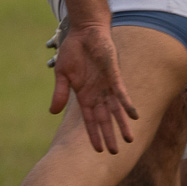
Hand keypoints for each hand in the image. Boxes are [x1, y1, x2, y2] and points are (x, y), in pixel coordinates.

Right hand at [50, 23, 139, 153]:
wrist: (85, 32)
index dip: (94, 135)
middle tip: (115, 153)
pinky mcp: (114, 75)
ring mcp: (107, 85)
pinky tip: (134, 115)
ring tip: (129, 140)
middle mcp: (98, 93)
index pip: (90, 120)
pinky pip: (122, 92)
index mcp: (84, 96)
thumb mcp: (62, 74)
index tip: (98, 150)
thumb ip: (60, 93)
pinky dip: (127, 104)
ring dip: (122, 124)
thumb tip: (52, 112)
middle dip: (110, 135)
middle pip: (105, 119)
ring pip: (116, 110)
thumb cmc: (73, 52)